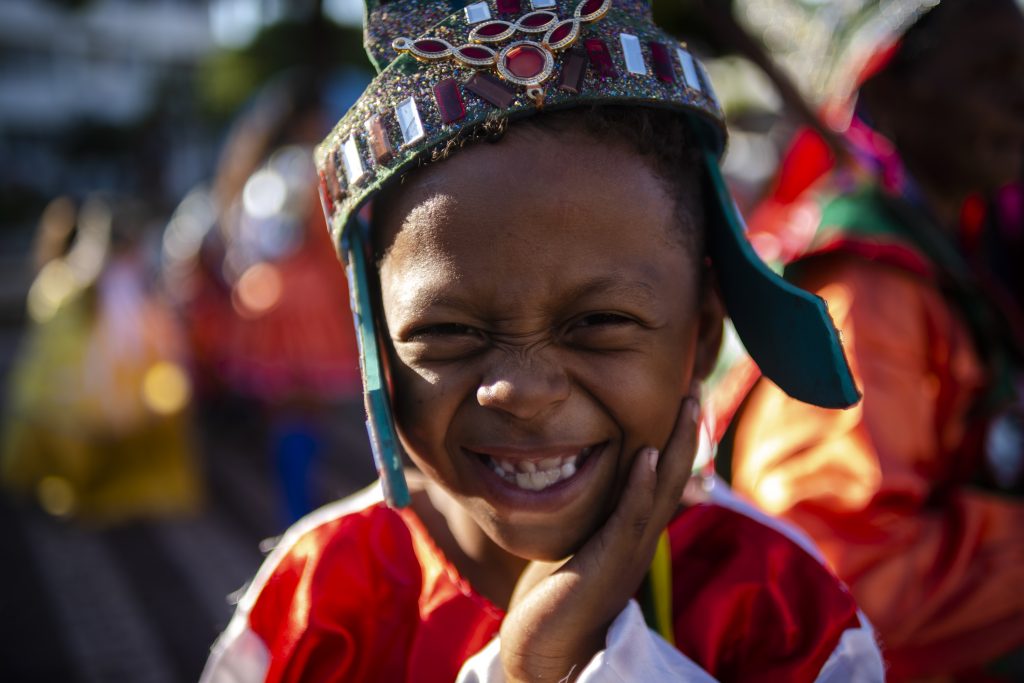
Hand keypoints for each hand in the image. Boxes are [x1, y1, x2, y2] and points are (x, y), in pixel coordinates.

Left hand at [499, 391, 701, 681]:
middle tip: (695, 386)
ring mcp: (629, 552)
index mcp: (633, 533)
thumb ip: (590, 516)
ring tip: (686, 403)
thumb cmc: (556, 599)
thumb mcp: (578, 545)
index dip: (675, 439)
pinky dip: (640, 484)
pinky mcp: (608, 564)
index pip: (661, 476)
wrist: (546, 651)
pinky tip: (646, 453)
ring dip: (675, 445)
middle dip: (686, 430)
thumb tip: (588, 482)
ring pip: (661, 489)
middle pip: (673, 475)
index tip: (681, 397)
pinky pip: (629, 517)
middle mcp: (640, 539)